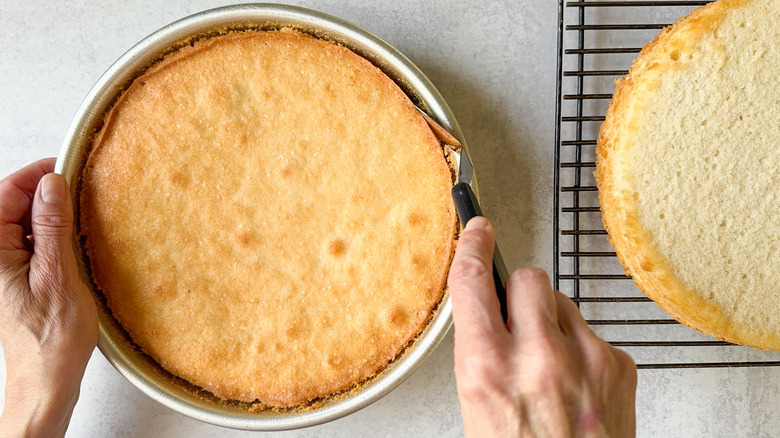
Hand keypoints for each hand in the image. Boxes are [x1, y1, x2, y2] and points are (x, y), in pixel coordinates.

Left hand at [0, 159, 97, 437]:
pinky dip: (49, 235)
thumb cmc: (51, 338)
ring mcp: (3, 269)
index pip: (5, 195)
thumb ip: (52, 227)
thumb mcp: (58, 275)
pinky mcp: (16, 278)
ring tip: (79, 215)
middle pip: (11, 206)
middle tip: (78, 188)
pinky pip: (29, 243)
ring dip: (48, 215)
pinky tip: (72, 241)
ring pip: (22, 224)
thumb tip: (52, 185)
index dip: (34, 176)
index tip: (64, 167)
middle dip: (42, 193)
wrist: (47, 379)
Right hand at [449, 217, 636, 436]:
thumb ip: (483, 354)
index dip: (473, 247)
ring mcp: (585, 360)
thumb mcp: (478, 408)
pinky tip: (576, 384)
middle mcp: (538, 358)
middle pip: (529, 278)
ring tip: (549, 365)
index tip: (478, 230)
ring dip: (552, 322)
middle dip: (520, 292)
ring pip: (563, 303)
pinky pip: (592, 333)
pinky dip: (581, 350)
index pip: (474, 283)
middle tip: (517, 318)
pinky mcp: (618, 366)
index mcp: (488, 370)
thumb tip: (489, 313)